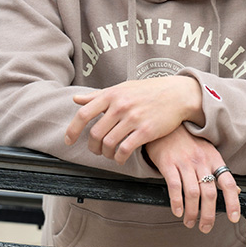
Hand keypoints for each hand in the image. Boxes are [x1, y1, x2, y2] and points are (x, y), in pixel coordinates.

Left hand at [65, 76, 203, 163]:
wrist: (176, 93)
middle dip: (92, 147)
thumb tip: (75, 100)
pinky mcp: (146, 131)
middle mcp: (120, 106)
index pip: (83, 114)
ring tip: (109, 154)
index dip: (72, 130)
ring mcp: (133, 118)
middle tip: (96, 151)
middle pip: (95, 134)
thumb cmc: (148, 90)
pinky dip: (119, 158)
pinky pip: (125, 150)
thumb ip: (98, 96)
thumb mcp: (122, 88)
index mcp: (111, 95)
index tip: (68, 141)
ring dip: (106, 154)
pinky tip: (120, 158)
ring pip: (109, 144)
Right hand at [144, 126, 240, 232]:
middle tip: (205, 227)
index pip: (228, 182)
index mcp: (214, 158)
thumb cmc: (188, 141)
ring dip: (192, 212)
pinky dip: (176, 202)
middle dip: (208, 215)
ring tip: (189, 222)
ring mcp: (184, 162)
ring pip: (192, 193)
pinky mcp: (167, 163)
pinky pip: (174, 186)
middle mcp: (201, 161)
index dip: (233, 202)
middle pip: (209, 193)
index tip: (233, 218)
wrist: (166, 125)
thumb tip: (237, 191)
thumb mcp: (208, 152)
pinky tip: (177, 211)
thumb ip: (220, 172)